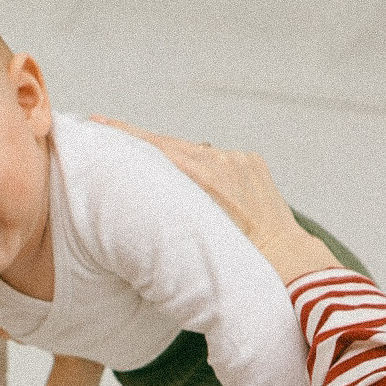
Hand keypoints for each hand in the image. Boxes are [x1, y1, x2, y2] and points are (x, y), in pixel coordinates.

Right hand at [90, 116, 340, 284]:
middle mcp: (218, 162)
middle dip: (141, 143)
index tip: (97, 122)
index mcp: (201, 178)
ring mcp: (237, 159)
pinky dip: (205, 168)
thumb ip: (167, 216)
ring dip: (177, 161)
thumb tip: (146, 205)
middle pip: (169, 144)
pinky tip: (202, 187)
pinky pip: (218, 158)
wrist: (288, 263)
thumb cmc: (239, 263)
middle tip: (111, 137)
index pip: (155, 146)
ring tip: (160, 175)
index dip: (123, 133)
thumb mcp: (190, 242)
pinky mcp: (251, 161)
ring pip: (194, 152)